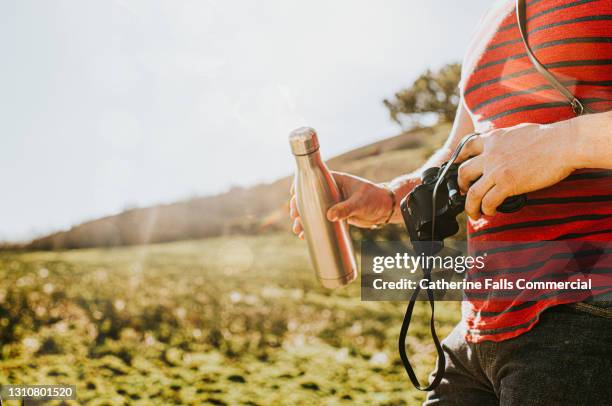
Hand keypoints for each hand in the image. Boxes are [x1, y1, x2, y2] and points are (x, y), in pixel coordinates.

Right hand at [289, 172, 394, 238]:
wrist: (386, 209)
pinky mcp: (337, 215)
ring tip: (298, 231)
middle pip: (310, 197)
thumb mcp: (360, 203)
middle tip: (295, 218)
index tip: (293, 196)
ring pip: (314, 210)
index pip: (313, 179)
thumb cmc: (375, 199)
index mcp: (335, 180)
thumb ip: (346, 209)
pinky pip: (322, 220)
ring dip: (304, 220)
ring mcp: (334, 203)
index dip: (301, 188)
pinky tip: (306, 236)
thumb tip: (329, 216)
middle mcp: (332, 190)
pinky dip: (314, 227)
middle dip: (299, 208)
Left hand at [455, 122, 576, 218]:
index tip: (459, 170)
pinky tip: (492, 212)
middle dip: (461, 185)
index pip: (466, 148)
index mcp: (493, 138)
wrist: (563, 143)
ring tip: (474, 213)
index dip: (459, 160)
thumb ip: (505, 139)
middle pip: (463, 172)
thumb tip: (506, 146)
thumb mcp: (518, 131)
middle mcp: (490, 153)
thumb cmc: (549, 137)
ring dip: (470, 206)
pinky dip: (487, 209)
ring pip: (472, 192)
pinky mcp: (507, 183)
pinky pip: (488, 201)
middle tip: (466, 192)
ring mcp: (497, 169)